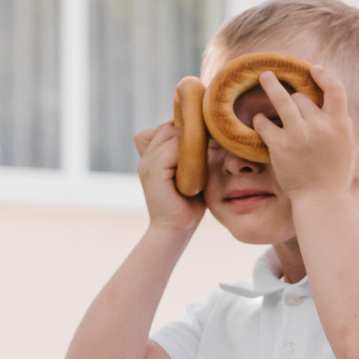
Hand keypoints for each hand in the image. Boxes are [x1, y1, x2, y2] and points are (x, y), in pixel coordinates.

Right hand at [135, 88, 205, 233]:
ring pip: (171, 135)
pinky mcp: (152, 171)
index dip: (187, 130)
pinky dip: (189, 154)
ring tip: (206, 157)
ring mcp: (147, 163)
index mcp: (152, 155)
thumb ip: (194, 153)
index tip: (207, 138)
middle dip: (190, 133)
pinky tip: (199, 167)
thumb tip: (211, 132)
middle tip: (210, 144)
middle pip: (168, 128)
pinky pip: (172, 150)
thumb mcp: (193, 172)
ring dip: (191, 143)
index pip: (168, 128)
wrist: (176, 229)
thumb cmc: (189, 203)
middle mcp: (146, 157)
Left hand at [262, 62, 356, 209]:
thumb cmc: (333, 174)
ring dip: (271, 86)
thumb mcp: (345, 144)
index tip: (313, 69)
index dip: (324, 75)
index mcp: (340, 124)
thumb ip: (338, 123)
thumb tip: (327, 102)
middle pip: (302, 98)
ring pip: (282, 100)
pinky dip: (260, 121)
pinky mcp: (280, 145)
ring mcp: (299, 134)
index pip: (335, 89)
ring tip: (264, 77)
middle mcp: (320, 125)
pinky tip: (259, 122)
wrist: (321, 200)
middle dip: (295, 101)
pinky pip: (265, 123)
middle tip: (289, 107)